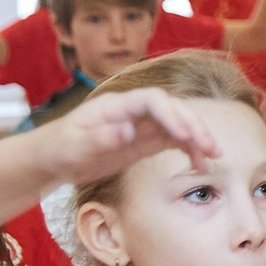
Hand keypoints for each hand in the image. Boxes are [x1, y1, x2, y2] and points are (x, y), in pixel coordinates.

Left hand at [27, 87, 221, 182]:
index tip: (185, 135)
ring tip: (213, 157)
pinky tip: (200, 165)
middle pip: (172, 109)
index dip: (171, 114)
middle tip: (210, 148)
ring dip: (198, 138)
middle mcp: (133, 111)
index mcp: (115, 105)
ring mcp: (141, 125)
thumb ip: (102, 137)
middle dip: (194, 125)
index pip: (152, 100)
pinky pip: (174, 141)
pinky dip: (189, 150)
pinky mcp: (145, 141)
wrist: (52, 159)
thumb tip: (130, 130)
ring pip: (178, 124)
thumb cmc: (58, 149)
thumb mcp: (75, 146)